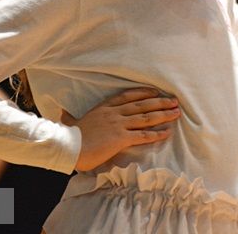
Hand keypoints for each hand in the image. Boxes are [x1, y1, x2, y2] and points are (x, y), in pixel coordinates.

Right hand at [60, 87, 179, 171]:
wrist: (69, 147)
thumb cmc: (69, 137)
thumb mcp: (71, 122)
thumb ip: (70, 117)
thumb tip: (60, 113)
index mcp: (104, 107)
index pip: (128, 96)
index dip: (144, 92)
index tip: (156, 91)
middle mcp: (114, 113)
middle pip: (142, 104)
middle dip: (160, 102)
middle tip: (174, 101)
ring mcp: (119, 124)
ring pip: (146, 117)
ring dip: (163, 115)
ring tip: (176, 113)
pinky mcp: (121, 138)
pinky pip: (143, 135)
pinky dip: (156, 133)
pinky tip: (167, 132)